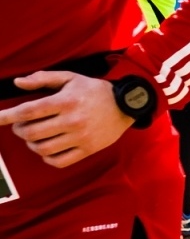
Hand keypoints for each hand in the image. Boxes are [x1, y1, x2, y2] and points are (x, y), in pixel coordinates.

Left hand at [0, 72, 134, 167]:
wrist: (127, 105)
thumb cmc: (95, 90)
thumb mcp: (70, 77)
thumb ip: (43, 79)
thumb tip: (17, 83)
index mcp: (65, 101)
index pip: (28, 111)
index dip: (6, 116)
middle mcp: (72, 120)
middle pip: (31, 132)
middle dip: (19, 130)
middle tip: (21, 125)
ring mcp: (80, 137)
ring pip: (42, 148)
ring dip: (31, 143)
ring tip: (34, 136)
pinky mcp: (87, 149)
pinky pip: (58, 161)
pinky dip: (46, 157)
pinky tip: (47, 148)